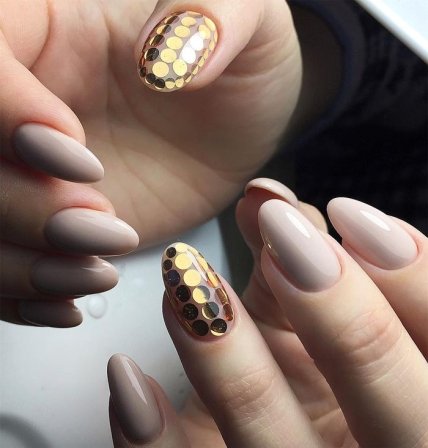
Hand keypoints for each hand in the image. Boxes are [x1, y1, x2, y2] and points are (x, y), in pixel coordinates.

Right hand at [0, 0, 301, 324]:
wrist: (237, 129)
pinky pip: (9, 264)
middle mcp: (23, 104)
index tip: (79, 156)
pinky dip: (25, 296)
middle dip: (21, 205)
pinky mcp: (52, 222)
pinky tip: (70, 301)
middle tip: (99, 223)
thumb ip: (210, 20)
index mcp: (45, 26)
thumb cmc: (239, 70)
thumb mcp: (245, 22)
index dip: (4, 112)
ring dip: (23, 264)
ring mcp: (32, 170)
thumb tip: (164, 57)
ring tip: (99, 271)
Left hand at [107, 178, 427, 446]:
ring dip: (230, 360)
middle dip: (342, 315)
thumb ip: (307, 258)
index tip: (351, 214)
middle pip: (393, 410)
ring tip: (185, 284)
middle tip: (283, 234)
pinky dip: (153, 438)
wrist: (292, 428)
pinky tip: (130, 379)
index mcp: (420, 404)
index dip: (414, 278)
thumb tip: (262, 195)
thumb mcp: (334, 314)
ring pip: (274, 443)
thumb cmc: (330, 364)